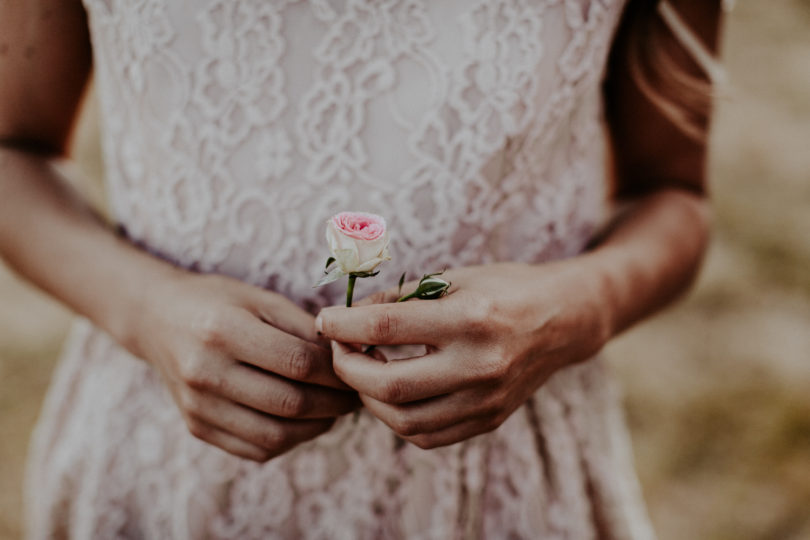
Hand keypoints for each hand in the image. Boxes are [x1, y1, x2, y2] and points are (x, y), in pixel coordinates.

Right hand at [132, 271, 359, 461]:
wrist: (158, 319)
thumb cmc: (219, 302)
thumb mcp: (261, 299)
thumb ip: (304, 328)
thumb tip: (347, 357)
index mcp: (223, 331)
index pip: (297, 363)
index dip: (336, 372)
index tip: (355, 370)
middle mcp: (205, 372)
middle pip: (289, 403)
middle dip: (334, 404)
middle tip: (354, 396)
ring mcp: (198, 406)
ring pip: (275, 436)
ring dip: (316, 428)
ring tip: (334, 411)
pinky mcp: (197, 427)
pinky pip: (255, 449)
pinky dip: (289, 441)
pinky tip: (304, 422)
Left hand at [316, 261, 610, 448]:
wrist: (563, 320)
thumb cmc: (505, 288)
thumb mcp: (455, 277)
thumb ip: (400, 300)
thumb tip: (350, 317)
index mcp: (471, 318)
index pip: (386, 327)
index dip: (343, 323)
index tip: (324, 319)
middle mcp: (480, 365)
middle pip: (389, 385)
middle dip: (348, 367)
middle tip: (339, 349)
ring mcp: (486, 400)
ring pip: (403, 420)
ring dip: (369, 397)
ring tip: (364, 371)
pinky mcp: (488, 420)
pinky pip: (427, 436)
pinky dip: (398, 418)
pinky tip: (393, 393)